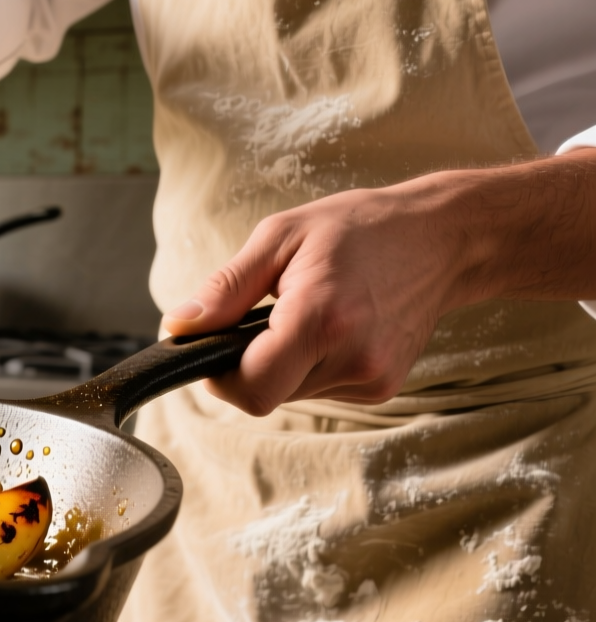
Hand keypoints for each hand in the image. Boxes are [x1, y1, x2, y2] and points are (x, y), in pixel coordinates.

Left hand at [161, 183, 469, 414]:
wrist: (443, 239)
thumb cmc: (359, 228)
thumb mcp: (280, 237)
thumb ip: (225, 288)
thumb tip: (178, 325)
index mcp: (321, 319)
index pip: (251, 388)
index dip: (219, 376)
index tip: (215, 345)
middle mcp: (353, 359)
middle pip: (266, 393)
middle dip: (248, 362)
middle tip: (264, 314)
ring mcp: (373, 379)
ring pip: (290, 394)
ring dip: (281, 362)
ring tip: (305, 311)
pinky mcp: (382, 388)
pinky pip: (319, 389)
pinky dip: (310, 364)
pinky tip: (330, 326)